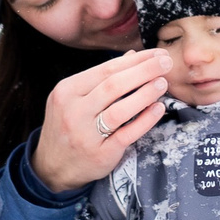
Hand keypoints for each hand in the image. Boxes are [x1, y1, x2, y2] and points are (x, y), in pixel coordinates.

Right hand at [30, 49, 172, 194]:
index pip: (106, 69)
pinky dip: (145, 120)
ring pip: (120, 109)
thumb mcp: (75, 98)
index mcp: (67, 90)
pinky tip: (158, 108)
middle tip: (166, 62)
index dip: (135, 60)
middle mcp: (74, 111)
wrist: (52, 166)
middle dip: (144, 71)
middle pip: (114, 85)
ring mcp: (86, 134)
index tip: (156, 53)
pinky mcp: (100, 154)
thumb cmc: (68, 126)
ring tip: (163, 83)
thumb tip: (132, 56)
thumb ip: (102, 78)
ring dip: (145, 93)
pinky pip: (127, 134)